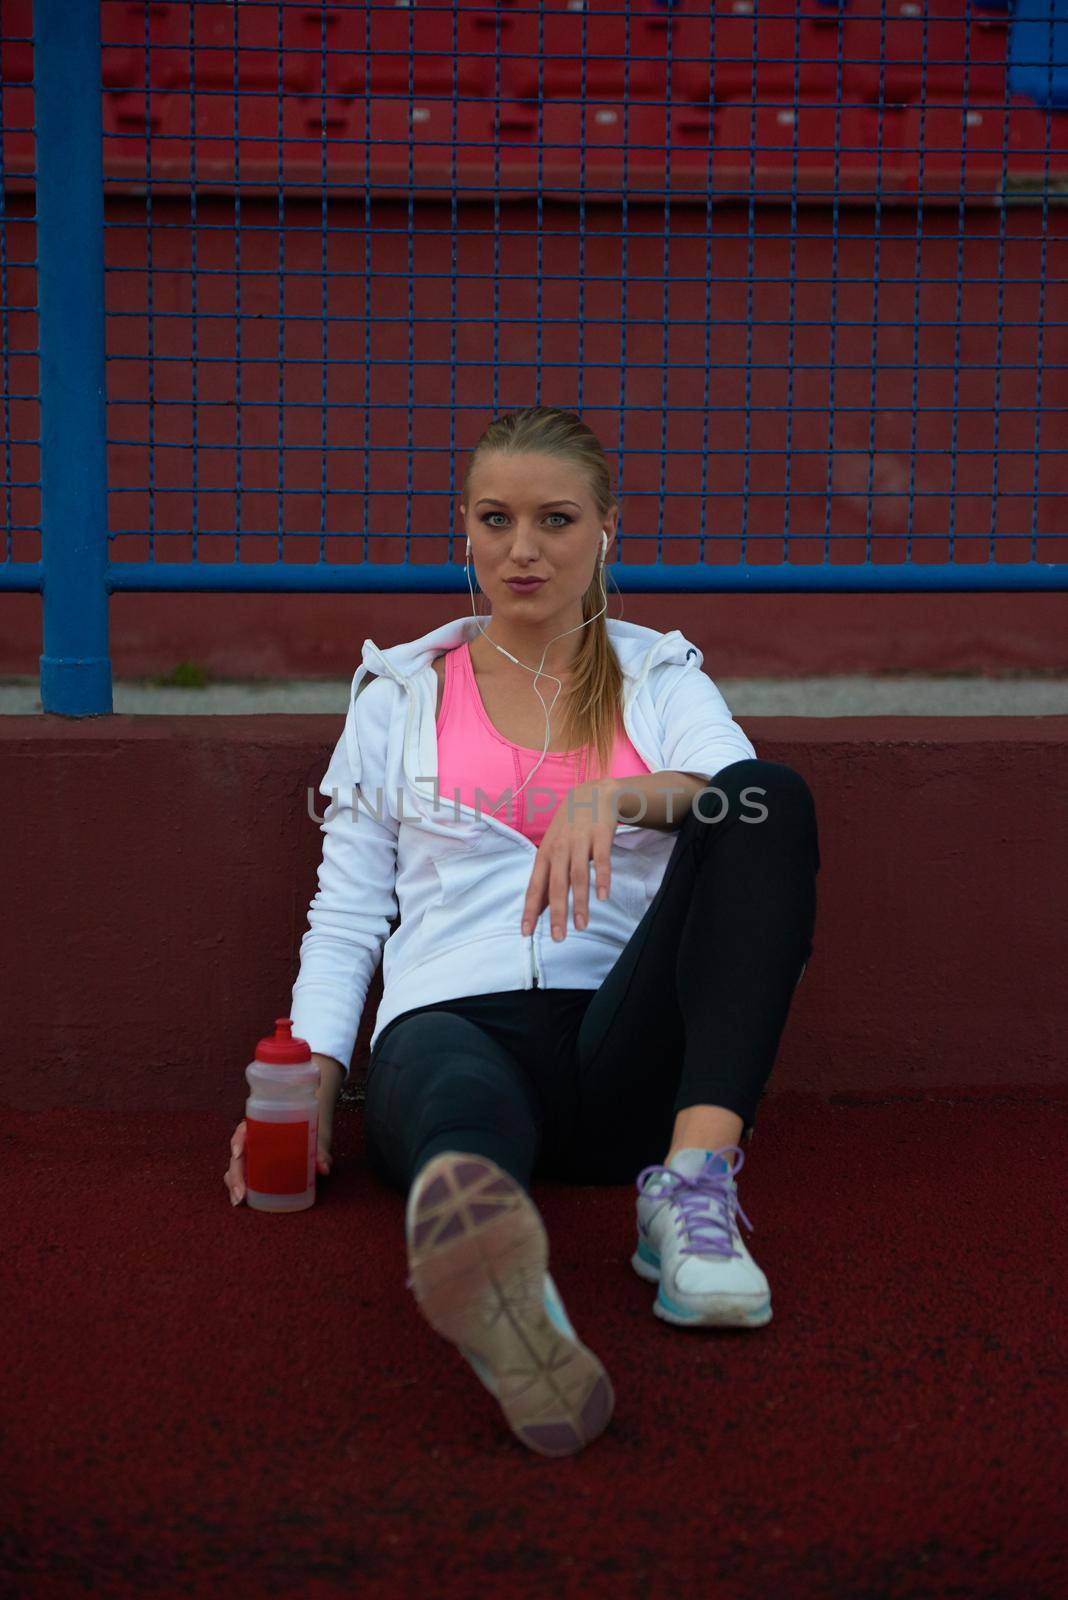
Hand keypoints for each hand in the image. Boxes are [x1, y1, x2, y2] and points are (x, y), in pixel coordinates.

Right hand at [224, 1096, 334, 1206]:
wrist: (311, 1137)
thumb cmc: (308, 1135)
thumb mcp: (314, 1142)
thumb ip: (319, 1153)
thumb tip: (324, 1168)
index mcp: (262, 1127)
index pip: (244, 1130)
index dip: (237, 1141)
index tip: (238, 1153)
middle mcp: (253, 1141)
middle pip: (237, 1156)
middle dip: (235, 1175)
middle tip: (241, 1193)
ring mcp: (251, 1156)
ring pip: (235, 1169)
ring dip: (234, 1185)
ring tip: (239, 1200)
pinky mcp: (253, 1169)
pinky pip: (241, 1178)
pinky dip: (238, 1189)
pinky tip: (240, 1201)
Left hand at [520, 778, 618, 940]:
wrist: (593, 793)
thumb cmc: (569, 828)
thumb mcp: (553, 849)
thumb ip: (547, 878)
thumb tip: (537, 909)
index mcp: (545, 855)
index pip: (535, 886)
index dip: (530, 910)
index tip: (526, 933)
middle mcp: (559, 849)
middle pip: (556, 885)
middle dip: (556, 913)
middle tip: (558, 938)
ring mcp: (580, 841)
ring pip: (578, 876)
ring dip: (580, 902)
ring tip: (581, 925)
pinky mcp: (600, 835)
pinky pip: (601, 860)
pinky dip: (602, 878)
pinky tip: (603, 896)